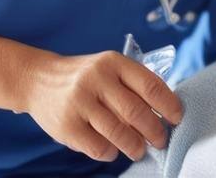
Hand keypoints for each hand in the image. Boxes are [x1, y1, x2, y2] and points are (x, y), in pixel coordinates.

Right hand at [24, 50, 183, 161]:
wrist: (38, 80)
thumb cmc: (84, 77)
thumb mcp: (108, 68)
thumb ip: (133, 84)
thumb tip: (166, 113)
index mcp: (113, 62)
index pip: (151, 85)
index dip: (169, 106)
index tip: (177, 119)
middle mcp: (97, 79)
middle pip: (137, 112)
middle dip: (155, 132)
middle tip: (160, 141)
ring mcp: (80, 102)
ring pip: (119, 133)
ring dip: (136, 146)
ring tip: (139, 149)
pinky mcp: (67, 125)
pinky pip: (99, 148)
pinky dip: (111, 153)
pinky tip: (113, 149)